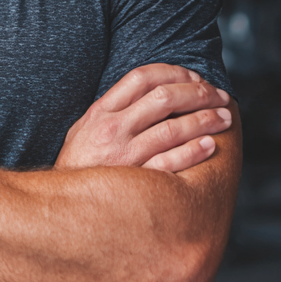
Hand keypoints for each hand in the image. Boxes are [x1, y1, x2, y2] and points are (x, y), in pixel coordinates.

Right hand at [55, 63, 231, 173]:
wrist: (56, 209)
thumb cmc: (78, 168)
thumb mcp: (84, 130)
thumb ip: (111, 110)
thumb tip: (147, 92)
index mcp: (101, 112)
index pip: (142, 77)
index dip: (174, 72)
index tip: (194, 77)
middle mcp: (112, 129)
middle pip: (163, 98)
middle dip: (198, 93)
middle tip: (219, 96)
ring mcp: (124, 156)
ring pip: (172, 128)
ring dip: (204, 120)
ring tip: (224, 118)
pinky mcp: (134, 183)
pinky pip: (170, 164)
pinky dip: (193, 152)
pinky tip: (210, 145)